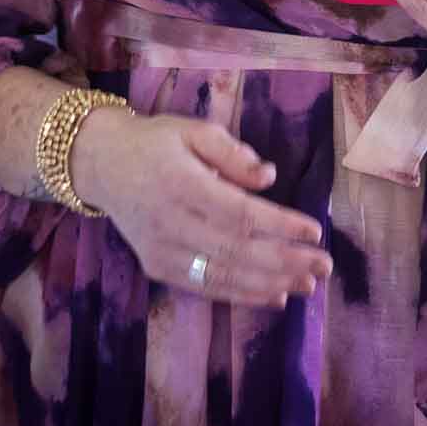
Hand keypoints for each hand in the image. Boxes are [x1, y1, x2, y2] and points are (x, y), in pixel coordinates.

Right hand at [73, 109, 332, 308]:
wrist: (102, 165)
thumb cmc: (155, 142)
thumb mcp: (193, 129)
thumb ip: (232, 152)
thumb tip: (269, 177)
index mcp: (182, 185)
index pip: (240, 213)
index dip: (280, 226)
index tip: (314, 231)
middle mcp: (171, 224)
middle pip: (238, 250)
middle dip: (286, 261)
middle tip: (324, 267)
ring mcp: (162, 252)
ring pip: (224, 275)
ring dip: (271, 283)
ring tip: (309, 285)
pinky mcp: (158, 268)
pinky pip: (206, 286)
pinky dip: (242, 294)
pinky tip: (274, 296)